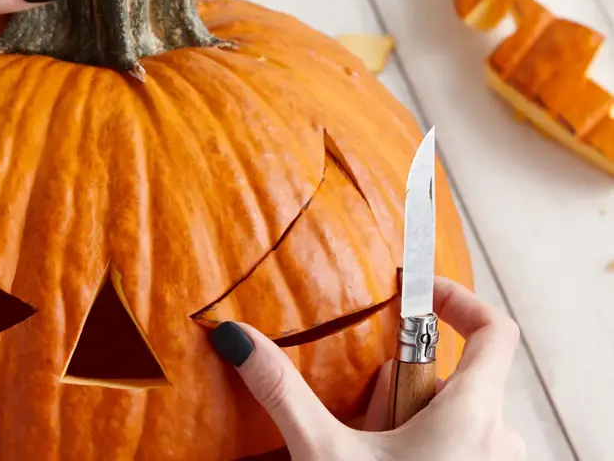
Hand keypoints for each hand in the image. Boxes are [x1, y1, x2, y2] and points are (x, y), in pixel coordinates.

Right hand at [210, 276, 525, 459]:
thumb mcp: (325, 453)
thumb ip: (282, 391)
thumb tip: (238, 338)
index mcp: (471, 415)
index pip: (493, 330)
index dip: (457, 299)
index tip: (415, 293)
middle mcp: (499, 438)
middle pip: (452, 379)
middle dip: (400, 391)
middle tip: (365, 425)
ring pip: (452, 418)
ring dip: (407, 425)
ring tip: (372, 457)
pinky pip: (460, 448)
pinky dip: (422, 450)